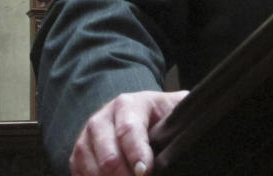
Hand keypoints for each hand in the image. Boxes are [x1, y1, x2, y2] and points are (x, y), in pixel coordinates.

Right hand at [69, 90, 188, 175]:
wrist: (134, 112)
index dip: (137, 154)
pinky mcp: (78, 155)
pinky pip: (79, 174)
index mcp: (128, 104)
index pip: (128, 131)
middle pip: (108, 155)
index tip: (145, 171)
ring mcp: (86, 138)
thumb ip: (180, 115)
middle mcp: (102, 119)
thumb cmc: (158, 114)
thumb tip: (194, 127)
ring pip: (90, 168)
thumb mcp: (172, 108)